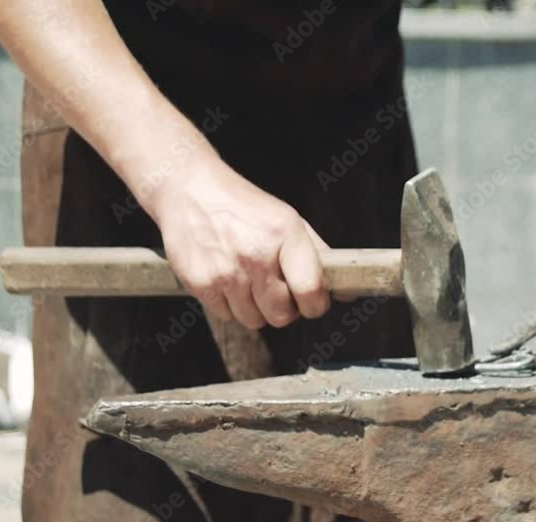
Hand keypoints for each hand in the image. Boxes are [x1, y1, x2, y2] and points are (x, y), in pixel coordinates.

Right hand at [151, 158, 330, 328]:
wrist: (189, 187)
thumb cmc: (243, 206)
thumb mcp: (288, 219)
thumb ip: (319, 256)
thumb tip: (346, 291)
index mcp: (285, 234)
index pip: (311, 290)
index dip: (315, 305)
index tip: (312, 303)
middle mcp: (256, 254)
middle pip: (281, 315)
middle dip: (283, 308)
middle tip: (275, 289)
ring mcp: (227, 270)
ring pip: (253, 320)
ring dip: (254, 308)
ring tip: (247, 279)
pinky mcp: (201, 282)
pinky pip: (226, 315)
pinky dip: (229, 305)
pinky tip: (227, 278)